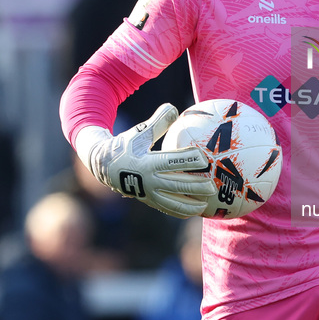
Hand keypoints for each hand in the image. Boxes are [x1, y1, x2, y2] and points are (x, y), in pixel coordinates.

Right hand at [75, 104, 215, 218]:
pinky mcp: (149, 201)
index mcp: (148, 162)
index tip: (205, 159)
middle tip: (214, 185)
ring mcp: (149, 194)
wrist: (103, 166)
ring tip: (208, 203)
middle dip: (196, 186)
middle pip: (177, 184)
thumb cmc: (125, 145)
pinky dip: (182, 211)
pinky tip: (196, 211)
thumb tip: (173, 107)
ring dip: (192, 204)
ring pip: (174, 202)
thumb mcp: (138, 132)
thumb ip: (157, 122)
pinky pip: (168, 209)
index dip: (190, 160)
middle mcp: (149, 180)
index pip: (173, 161)